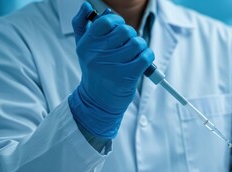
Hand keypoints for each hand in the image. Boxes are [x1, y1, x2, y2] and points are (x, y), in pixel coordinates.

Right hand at [68, 2, 153, 137]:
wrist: (98, 101)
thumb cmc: (94, 71)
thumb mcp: (83, 48)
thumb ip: (83, 24)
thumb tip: (87, 4)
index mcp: (87, 44)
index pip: (106, 21)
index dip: (117, 21)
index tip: (119, 29)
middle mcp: (98, 54)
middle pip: (125, 31)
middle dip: (130, 35)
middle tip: (128, 45)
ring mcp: (113, 66)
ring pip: (137, 43)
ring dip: (140, 47)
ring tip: (134, 55)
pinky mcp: (128, 76)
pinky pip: (146, 56)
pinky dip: (148, 56)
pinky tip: (143, 61)